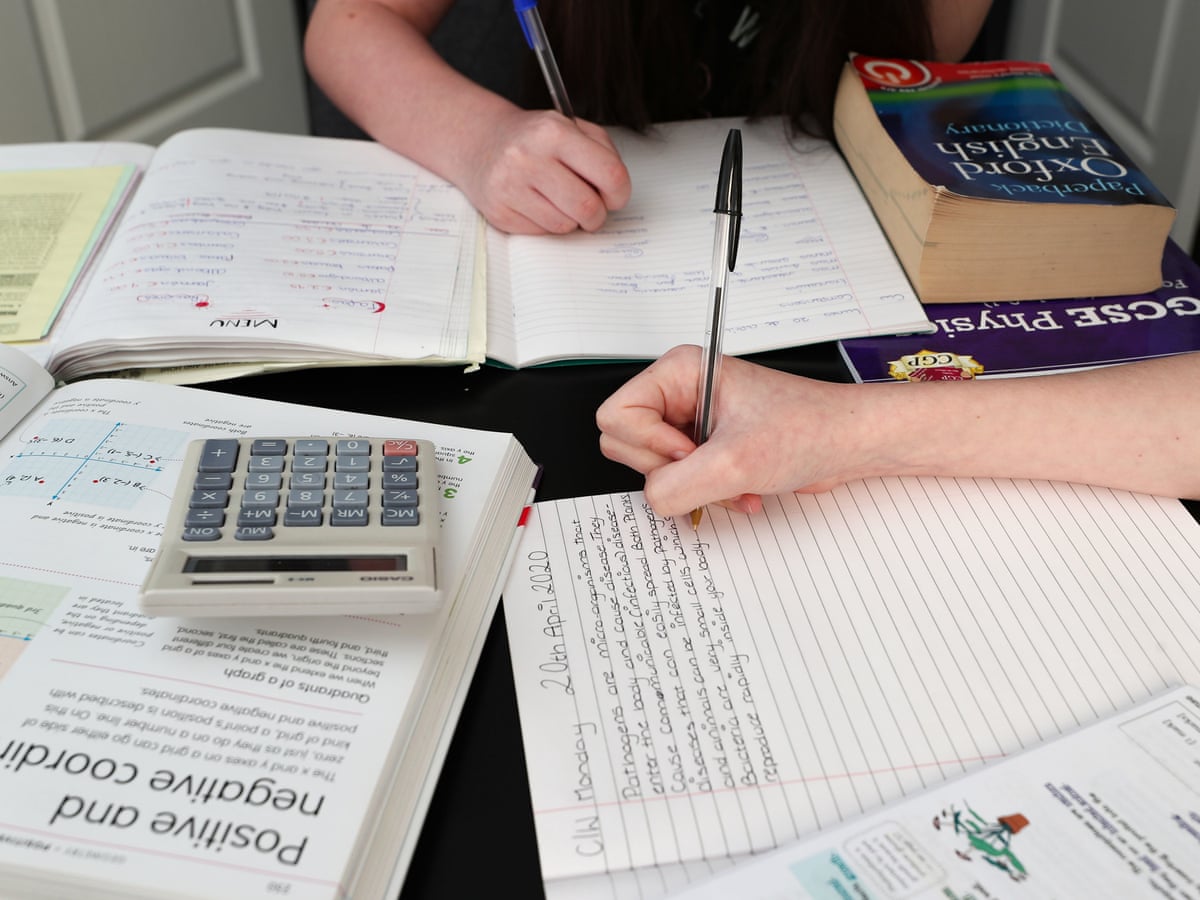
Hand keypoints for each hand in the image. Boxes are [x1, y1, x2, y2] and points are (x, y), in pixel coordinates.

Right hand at [461, 108, 631, 233]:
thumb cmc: (534, 138)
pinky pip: (542, 232)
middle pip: (587, 207)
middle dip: (597, 215)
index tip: (615, 196)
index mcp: (554, 132)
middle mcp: (529, 157)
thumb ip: (602, 153)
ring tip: (559, 200)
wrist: (481, 142)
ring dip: (570, 219)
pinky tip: (538, 204)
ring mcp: (510, 187)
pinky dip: (548, 223)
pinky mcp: (499, 212)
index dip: (620, 193)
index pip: (609, 174)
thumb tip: (616, 192)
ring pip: (565, 225)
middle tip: (592, 209)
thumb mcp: (571, 128)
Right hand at [596, 346, 877, 516]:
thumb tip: (653, 499)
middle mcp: (678, 394)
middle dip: (670, 470)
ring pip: (653, 470)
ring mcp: (689, 422)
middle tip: (709, 466)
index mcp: (678, 372)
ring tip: (734, 482)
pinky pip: (678, 482)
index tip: (691, 450)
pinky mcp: (703, 448)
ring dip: (693, 488)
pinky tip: (741, 491)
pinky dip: (707, 495)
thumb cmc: (807, 428)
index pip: (616, 415)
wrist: (846, 444)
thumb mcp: (735, 462)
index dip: (650, 443)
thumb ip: (677, 486)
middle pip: (625, 444)